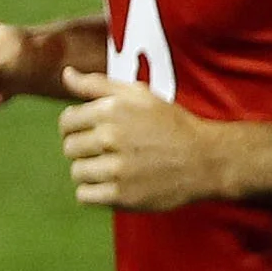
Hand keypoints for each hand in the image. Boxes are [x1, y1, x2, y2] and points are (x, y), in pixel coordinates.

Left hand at [58, 67, 225, 210]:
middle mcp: (111, 137)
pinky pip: (84, 196)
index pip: (66, 121)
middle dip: (85, 149)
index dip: (76, 127)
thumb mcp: (140, 95)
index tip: (92, 132)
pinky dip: (94, 192)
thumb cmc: (172, 125)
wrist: (205, 160)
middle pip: (70, 148)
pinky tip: (113, 184)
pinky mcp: (121, 195)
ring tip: (113, 168)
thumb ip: (98, 84)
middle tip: (108, 151)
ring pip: (77, 172)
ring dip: (90, 172)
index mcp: (112, 110)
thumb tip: (66, 74)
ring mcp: (116, 168)